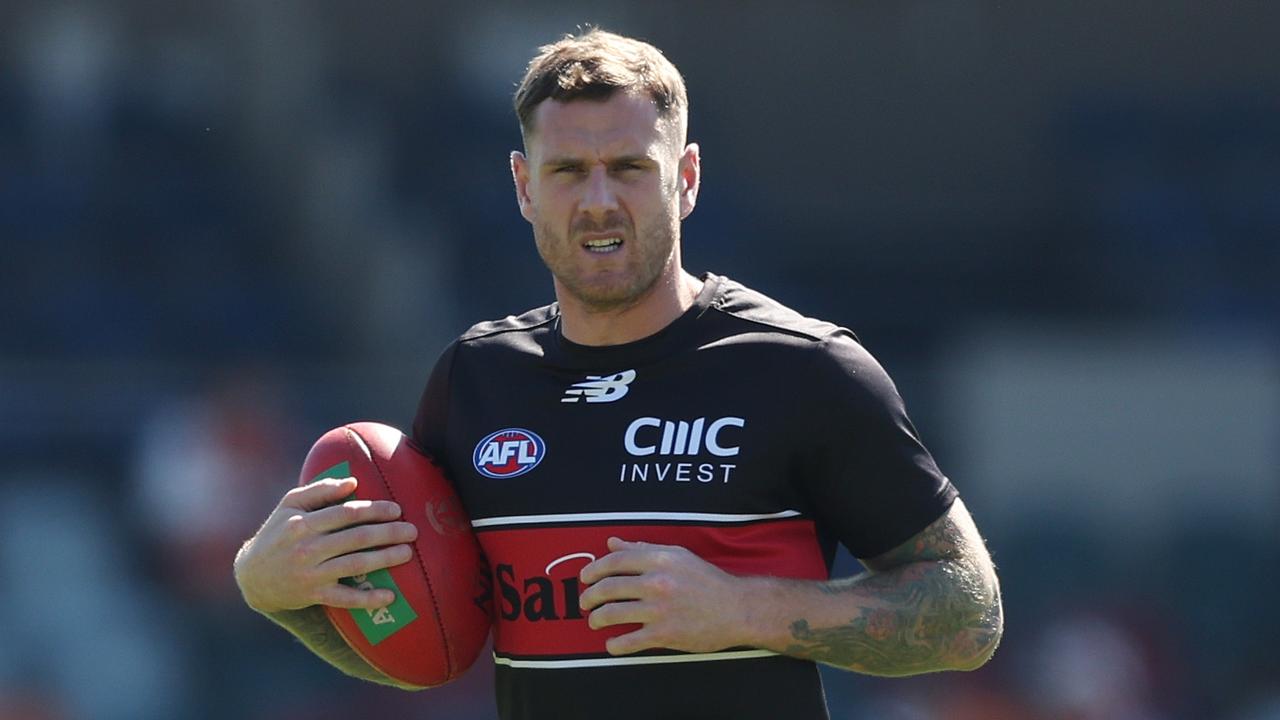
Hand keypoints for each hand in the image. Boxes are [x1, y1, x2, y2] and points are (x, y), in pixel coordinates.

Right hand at [233, 477, 417, 613]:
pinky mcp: (313, 595)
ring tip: (407, 553)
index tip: (396, 509)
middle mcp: (307, 548)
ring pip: (355, 564)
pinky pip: (345, 598)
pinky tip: (389, 597)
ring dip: (384, 559)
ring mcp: (311, 573)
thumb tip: (353, 482)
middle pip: (356, 537)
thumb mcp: (289, 505)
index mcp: (302, 523)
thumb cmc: (276, 533)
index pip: (345, 513)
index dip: (374, 510)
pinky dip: (367, 599)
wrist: (252, 576)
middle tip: (412, 530)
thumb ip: (320, 490)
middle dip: (388, 533)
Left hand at [578, 537, 749, 654]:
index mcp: (660, 559)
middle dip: (589, 596)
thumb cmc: (707, 581)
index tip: (585, 578)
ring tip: (594, 621)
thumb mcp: (677, 556)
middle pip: (608, 588)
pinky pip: (628, 641)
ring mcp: (659, 609)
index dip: (594, 569)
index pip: (615, 561)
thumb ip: (643, 549)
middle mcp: (657, 582)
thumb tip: (612, 543)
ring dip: (596, 619)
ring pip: (611, 614)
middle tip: (585, 602)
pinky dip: (614, 645)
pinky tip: (612, 644)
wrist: (737, 609)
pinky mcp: (664, 634)